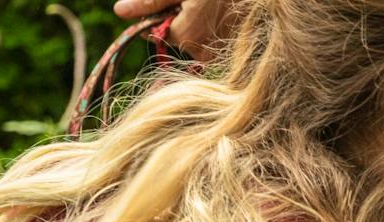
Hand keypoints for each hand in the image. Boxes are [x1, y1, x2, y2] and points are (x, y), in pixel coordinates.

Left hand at [112, 0, 229, 59]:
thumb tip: (120, 12)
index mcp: (186, 34)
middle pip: (181, 38)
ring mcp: (220, 55)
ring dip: (201, 25)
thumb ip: (150, 1)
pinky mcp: (234, 55)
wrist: (264, 0)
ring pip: (198, 41)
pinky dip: (216, 30)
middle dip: (184, 20)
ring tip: (216, 7)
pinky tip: (226, 15)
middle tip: (199, 2)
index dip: (165, 14)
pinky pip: (215, 44)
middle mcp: (202, 51)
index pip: (160, 32)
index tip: (178, 0)